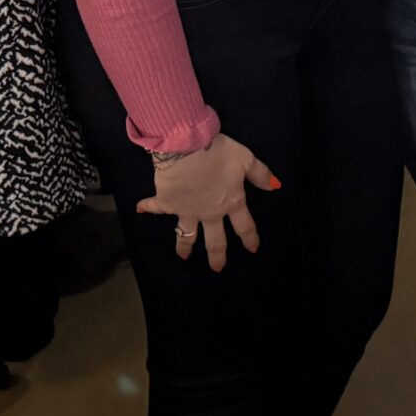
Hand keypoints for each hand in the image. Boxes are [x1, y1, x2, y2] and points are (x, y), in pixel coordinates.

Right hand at [137, 133, 278, 272]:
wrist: (186, 147)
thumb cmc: (218, 152)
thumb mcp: (245, 159)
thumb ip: (261, 174)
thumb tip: (275, 187)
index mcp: (231, 202)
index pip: (244, 226)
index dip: (250, 238)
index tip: (253, 250)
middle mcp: (209, 212)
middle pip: (215, 240)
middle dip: (217, 255)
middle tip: (217, 268)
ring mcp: (187, 210)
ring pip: (186, 235)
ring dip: (184, 246)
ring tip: (184, 257)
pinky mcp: (167, 202)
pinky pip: (156, 208)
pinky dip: (147, 208)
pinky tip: (140, 210)